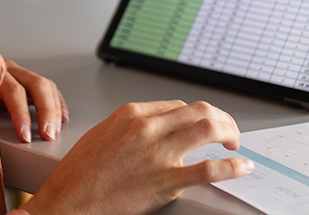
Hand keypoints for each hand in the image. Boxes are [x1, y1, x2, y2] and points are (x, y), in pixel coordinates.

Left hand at [0, 59, 67, 142]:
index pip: (15, 91)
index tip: (26, 136)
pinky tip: (61, 116)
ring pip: (45, 84)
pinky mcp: (23, 78)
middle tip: (49, 134)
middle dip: (46, 111)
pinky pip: (46, 87)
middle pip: (37, 84)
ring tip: (56, 129)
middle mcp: (8, 67)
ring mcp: (17, 71)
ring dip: (54, 108)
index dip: (22, 114)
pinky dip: (56, 101)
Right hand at [20, 100, 252, 214]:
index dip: (197, 115)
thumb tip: (155, 128)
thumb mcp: (102, 136)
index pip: (177, 106)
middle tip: (229, 132)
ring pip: (208, 129)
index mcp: (130, 114)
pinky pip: (209, 168)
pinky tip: (242, 166)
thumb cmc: (78, 176)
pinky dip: (232, 166)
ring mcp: (157, 153)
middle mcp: (146, 128)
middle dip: (221, 119)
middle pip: (199, 111)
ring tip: (236, 144)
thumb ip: (129, 128)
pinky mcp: (165, 181)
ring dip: (230, 133)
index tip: (205, 124)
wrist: (67, 202)